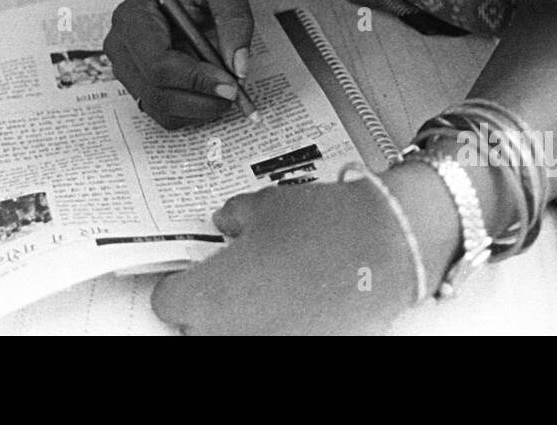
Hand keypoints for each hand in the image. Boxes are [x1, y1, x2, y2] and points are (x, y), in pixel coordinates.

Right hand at [103, 0, 253, 129]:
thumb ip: (234, 18)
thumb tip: (239, 66)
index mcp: (133, 17)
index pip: (157, 63)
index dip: (195, 79)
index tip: (230, 83)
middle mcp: (121, 46)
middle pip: (158, 92)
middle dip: (202, 98)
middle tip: (235, 91)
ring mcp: (126, 70)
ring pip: (162, 109)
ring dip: (200, 108)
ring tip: (225, 88)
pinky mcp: (137, 87)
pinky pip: (165, 114)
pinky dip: (192, 111)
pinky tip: (208, 90)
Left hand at [151, 167, 457, 334]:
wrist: (388, 246)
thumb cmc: (328, 225)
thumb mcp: (265, 205)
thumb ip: (234, 217)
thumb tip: (227, 222)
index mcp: (209, 295)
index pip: (167, 300)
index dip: (180, 281)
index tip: (192, 272)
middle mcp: (231, 332)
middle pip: (196, 327)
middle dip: (209, 303)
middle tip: (230, 278)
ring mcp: (267, 347)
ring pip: (235, 336)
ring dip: (241, 318)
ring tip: (267, 289)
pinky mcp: (301, 350)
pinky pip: (271, 339)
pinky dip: (277, 325)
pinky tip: (295, 303)